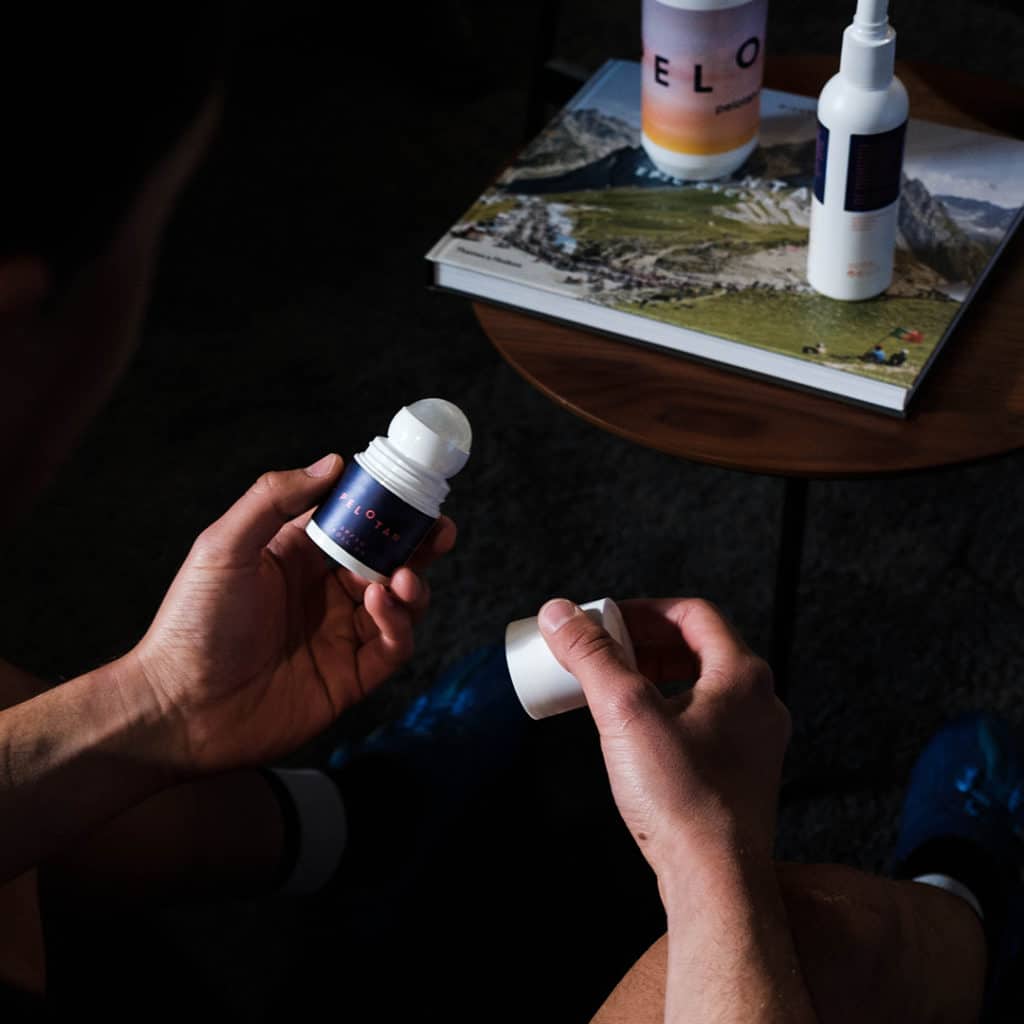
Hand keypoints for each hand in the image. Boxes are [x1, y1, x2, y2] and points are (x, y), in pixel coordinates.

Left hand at [132, 454, 455, 777]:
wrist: (178, 709)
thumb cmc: (190, 624)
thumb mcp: (224, 547)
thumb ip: (274, 499)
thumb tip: (332, 462)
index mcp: (296, 557)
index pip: (353, 523)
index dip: (384, 508)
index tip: (410, 492)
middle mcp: (323, 593)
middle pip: (386, 561)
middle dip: (417, 546)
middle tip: (439, 532)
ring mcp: (339, 635)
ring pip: (398, 603)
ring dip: (410, 585)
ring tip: (400, 579)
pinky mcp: (350, 678)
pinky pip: (392, 647)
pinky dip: (399, 625)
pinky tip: (382, 606)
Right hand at [537, 597, 788, 878]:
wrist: (715, 880)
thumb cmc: (683, 799)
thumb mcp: (625, 712)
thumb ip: (591, 656)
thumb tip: (560, 615)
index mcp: (742, 675)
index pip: (693, 614)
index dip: (644, 610)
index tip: (607, 619)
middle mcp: (758, 703)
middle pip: (697, 648)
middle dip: (645, 643)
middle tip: (605, 650)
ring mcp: (753, 741)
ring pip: (700, 687)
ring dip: (654, 678)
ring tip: (614, 689)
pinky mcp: (740, 774)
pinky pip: (702, 723)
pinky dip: (666, 713)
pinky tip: (635, 734)